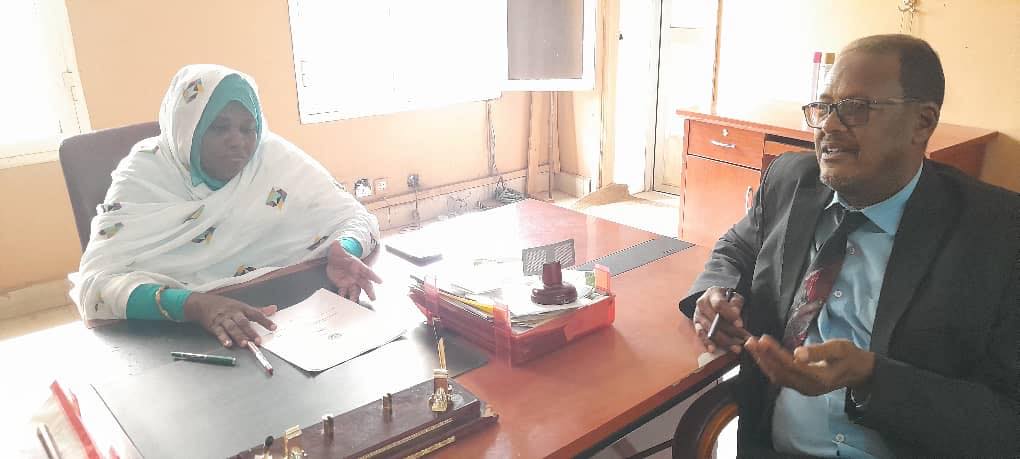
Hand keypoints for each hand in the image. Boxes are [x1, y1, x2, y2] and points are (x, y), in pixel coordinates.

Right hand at [182, 292, 276, 347]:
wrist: (204, 304)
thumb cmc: (226, 305)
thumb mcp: (243, 305)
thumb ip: (259, 310)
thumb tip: (274, 309)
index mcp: (242, 308)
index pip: (256, 314)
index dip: (265, 321)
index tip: (274, 327)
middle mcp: (233, 313)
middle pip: (243, 322)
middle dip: (251, 332)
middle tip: (258, 341)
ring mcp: (224, 320)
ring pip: (232, 328)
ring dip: (238, 336)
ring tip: (245, 344)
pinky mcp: (214, 326)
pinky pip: (219, 332)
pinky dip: (223, 338)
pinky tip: (228, 344)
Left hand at [327, 240, 382, 300]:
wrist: (334, 259)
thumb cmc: (341, 254)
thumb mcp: (339, 249)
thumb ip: (338, 247)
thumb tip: (336, 243)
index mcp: (358, 266)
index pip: (368, 271)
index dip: (374, 276)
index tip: (380, 281)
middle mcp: (357, 275)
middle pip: (365, 284)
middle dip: (370, 291)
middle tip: (373, 297)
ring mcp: (351, 281)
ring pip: (355, 290)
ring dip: (355, 296)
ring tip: (354, 301)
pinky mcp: (343, 285)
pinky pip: (344, 291)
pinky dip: (343, 295)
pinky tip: (342, 298)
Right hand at [693, 287, 750, 352]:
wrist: (714, 300)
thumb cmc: (727, 300)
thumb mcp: (734, 297)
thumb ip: (736, 304)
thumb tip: (735, 313)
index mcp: (712, 293)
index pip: (719, 304)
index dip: (729, 315)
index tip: (740, 324)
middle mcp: (702, 304)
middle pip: (714, 320)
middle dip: (731, 331)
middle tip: (744, 338)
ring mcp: (698, 315)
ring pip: (709, 330)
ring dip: (724, 340)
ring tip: (737, 347)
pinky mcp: (696, 326)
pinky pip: (701, 336)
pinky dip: (707, 343)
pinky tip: (714, 349)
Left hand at [744, 335, 874, 395]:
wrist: (857, 371)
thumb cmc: (849, 356)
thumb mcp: (839, 349)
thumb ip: (819, 351)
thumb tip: (797, 353)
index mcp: (819, 378)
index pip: (791, 366)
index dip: (775, 353)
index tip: (762, 339)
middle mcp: (808, 387)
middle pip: (780, 373)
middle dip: (763, 357)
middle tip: (750, 341)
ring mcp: (804, 389)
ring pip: (778, 377)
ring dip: (763, 362)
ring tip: (752, 346)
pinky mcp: (800, 387)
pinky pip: (781, 378)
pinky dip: (769, 366)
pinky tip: (762, 355)